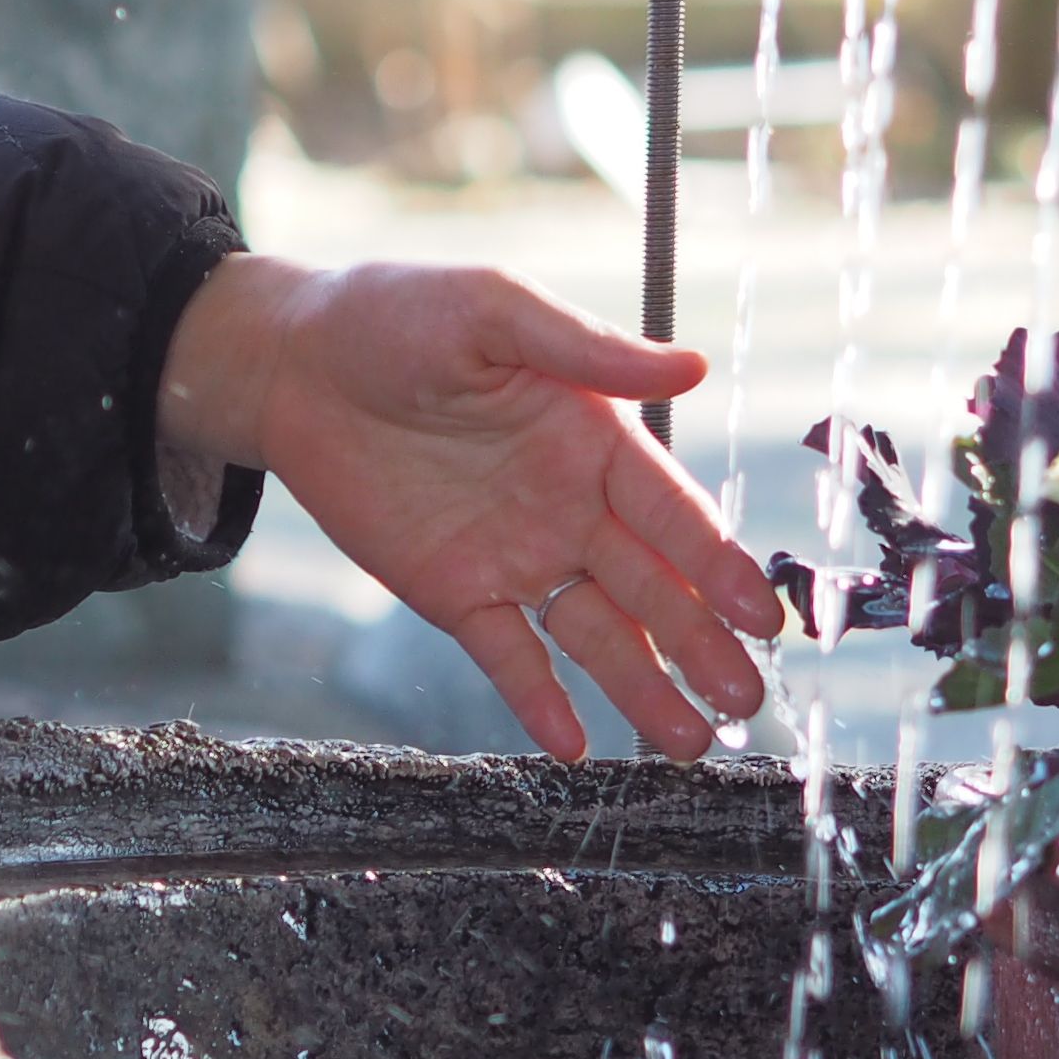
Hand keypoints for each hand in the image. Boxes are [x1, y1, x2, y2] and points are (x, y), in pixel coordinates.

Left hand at [162, 257, 789, 762]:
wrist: (293, 362)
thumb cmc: (399, 314)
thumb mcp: (495, 312)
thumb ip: (588, 349)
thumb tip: (694, 365)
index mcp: (594, 439)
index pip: (672, 513)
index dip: (719, 565)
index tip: (764, 615)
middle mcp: (569, 506)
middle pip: (651, 587)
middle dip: (702, 643)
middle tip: (747, 697)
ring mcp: (516, 555)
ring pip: (596, 634)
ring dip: (644, 687)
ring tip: (692, 743)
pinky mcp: (455, 592)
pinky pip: (509, 656)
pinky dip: (541, 700)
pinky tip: (575, 746)